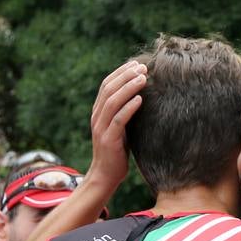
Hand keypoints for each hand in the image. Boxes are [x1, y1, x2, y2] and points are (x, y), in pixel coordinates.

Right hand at [85, 61, 146, 192]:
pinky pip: (118, 120)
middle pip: (109, 89)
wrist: (104, 176)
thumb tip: (141, 97)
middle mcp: (97, 117)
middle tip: (143, 67)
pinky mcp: (108, 140)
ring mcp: (101, 128)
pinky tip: (140, 99)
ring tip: (143, 78)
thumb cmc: (116, 153)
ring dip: (128, 87)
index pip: (107, 85)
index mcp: (98, 112)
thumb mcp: (120, 129)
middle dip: (126, 75)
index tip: (137, 64)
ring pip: (112, 102)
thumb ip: (124, 113)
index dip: (121, 72)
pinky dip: (129, 108)